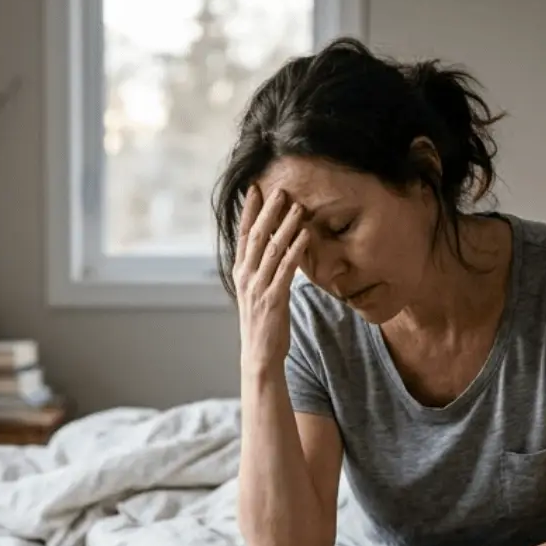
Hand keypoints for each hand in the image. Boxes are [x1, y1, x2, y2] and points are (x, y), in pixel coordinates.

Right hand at [234, 187, 310, 373]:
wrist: (259, 355)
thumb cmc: (261, 324)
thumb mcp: (256, 292)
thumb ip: (260, 270)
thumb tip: (271, 249)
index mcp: (240, 273)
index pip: (242, 235)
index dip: (248, 211)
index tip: (255, 190)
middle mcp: (246, 277)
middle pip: (256, 237)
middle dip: (268, 211)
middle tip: (280, 190)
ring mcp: (258, 288)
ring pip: (271, 249)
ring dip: (286, 226)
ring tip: (298, 206)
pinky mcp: (273, 299)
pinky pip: (286, 269)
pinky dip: (296, 250)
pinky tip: (306, 235)